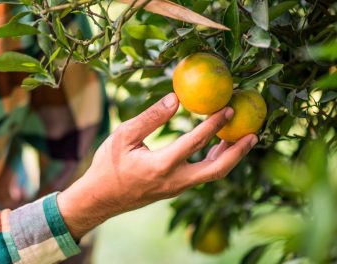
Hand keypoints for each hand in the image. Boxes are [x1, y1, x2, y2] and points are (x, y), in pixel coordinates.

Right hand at [57, 93, 257, 239]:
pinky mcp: (174, 190)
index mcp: (161, 166)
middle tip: (254, 133)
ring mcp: (176, 188)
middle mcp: (174, 181)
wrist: (99, 199)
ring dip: (229, 157)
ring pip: (211, 175)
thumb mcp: (123, 136)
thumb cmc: (107, 165)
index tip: (229, 108)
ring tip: (242, 138)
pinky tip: (217, 149)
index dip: (214, 124)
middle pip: (217, 169)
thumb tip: (177, 98)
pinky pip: (201, 176)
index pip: (195, 142)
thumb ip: (151, 118)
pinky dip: (214, 162)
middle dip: (238, 151)